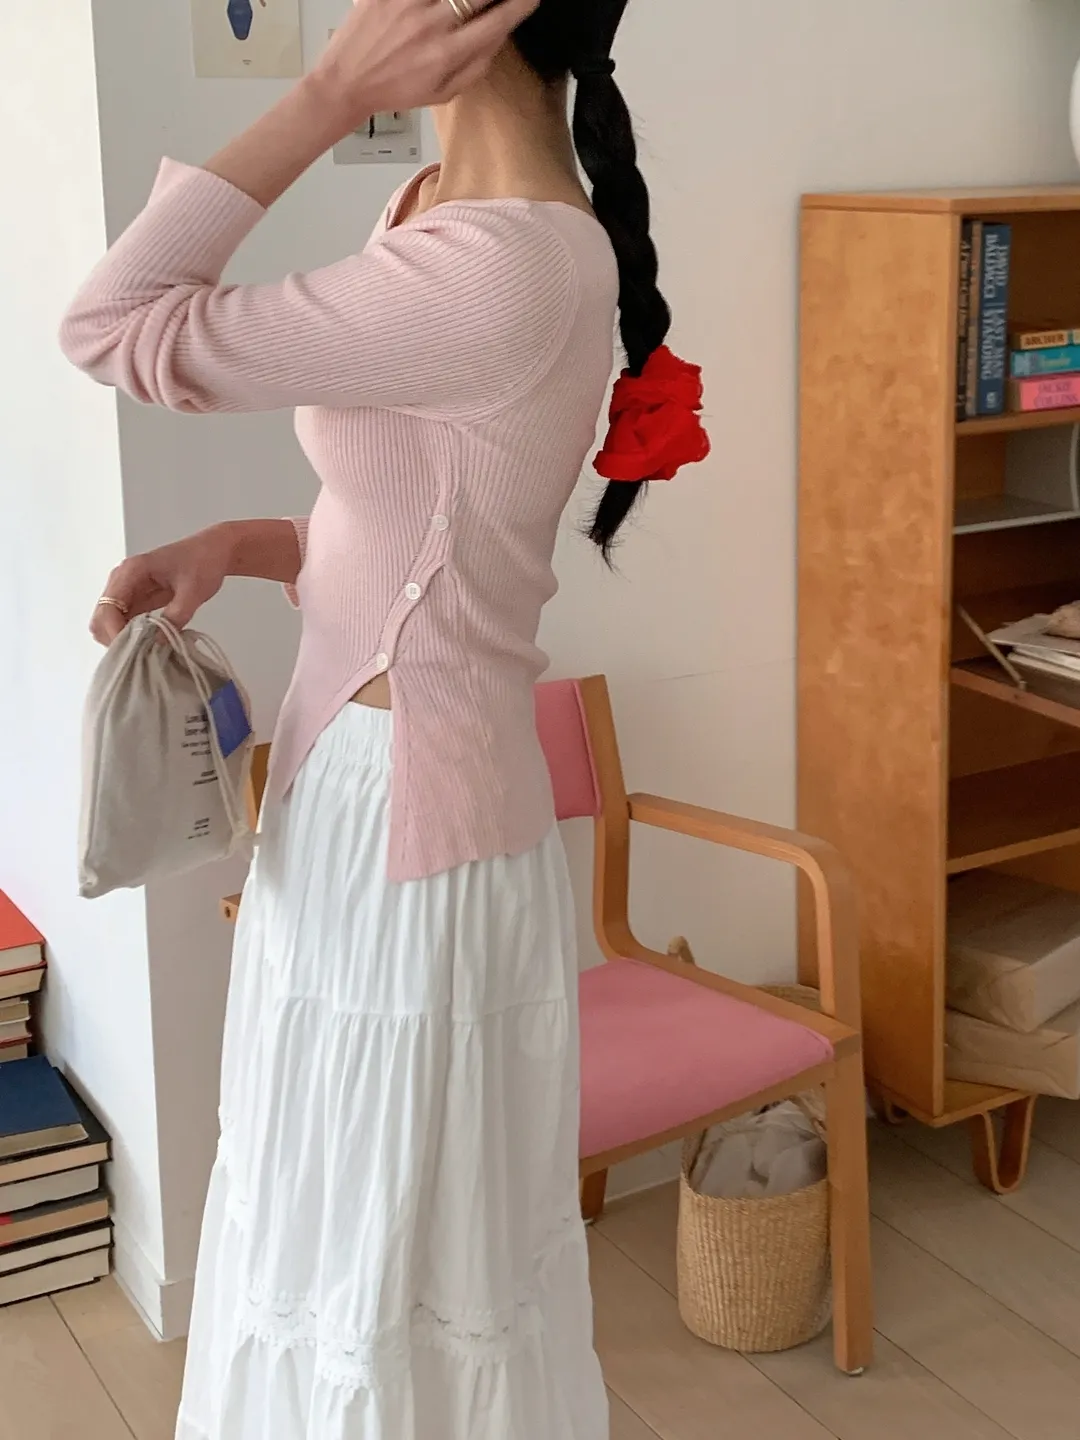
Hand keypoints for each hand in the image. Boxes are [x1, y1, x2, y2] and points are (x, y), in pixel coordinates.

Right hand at [90, 526, 233, 646]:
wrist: (214, 550)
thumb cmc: (203, 563)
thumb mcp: (194, 591)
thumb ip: (176, 616)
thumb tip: (157, 642)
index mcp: (130, 572)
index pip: (108, 607)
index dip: (114, 632)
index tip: (132, 651)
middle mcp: (122, 580)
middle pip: (101, 616)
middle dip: (114, 638)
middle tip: (138, 656)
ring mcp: (128, 590)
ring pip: (110, 621)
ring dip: (122, 639)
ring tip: (144, 653)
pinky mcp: (138, 599)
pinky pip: (124, 621)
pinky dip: (131, 635)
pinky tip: (147, 645)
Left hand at [312, 0, 539, 132]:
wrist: (346, 81)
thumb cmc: (396, 89)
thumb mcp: (443, 93)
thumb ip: (476, 65)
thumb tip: (501, 34)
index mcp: (447, 54)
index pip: (498, 20)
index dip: (520, 4)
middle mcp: (431, 25)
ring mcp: (408, 2)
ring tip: (467, 3)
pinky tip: (440, 3)